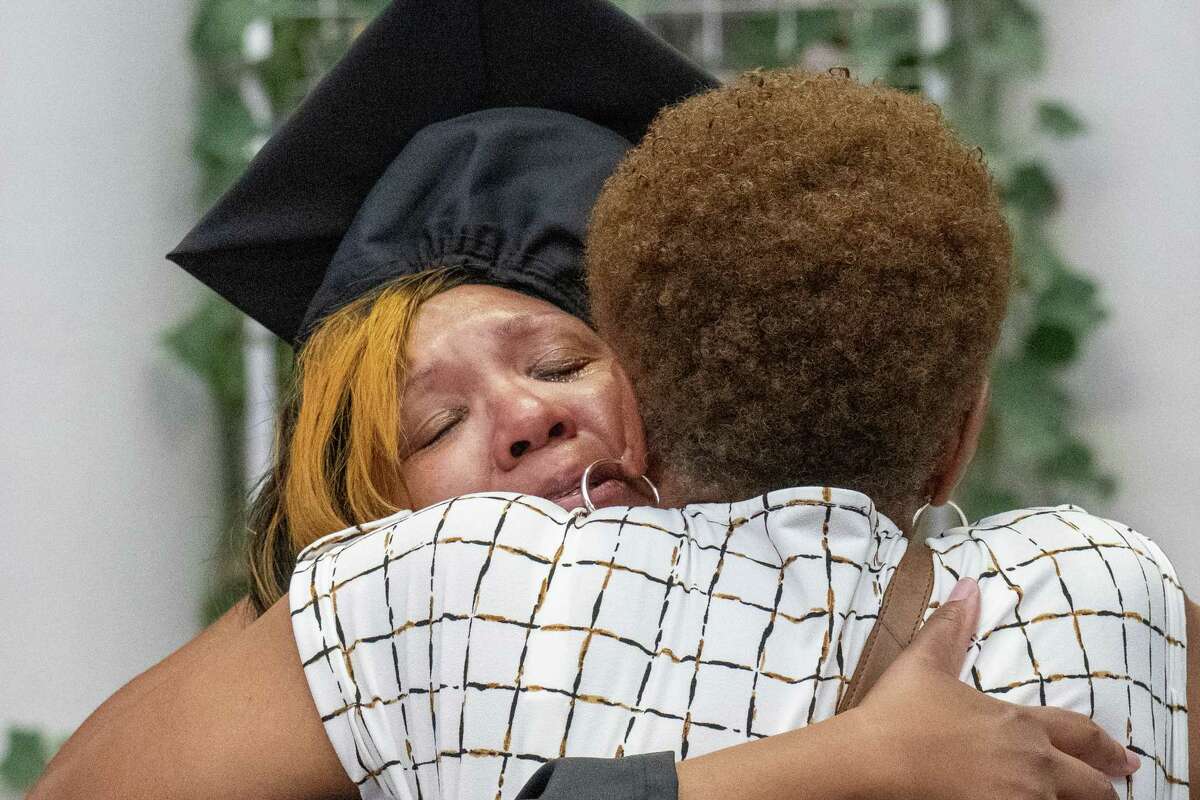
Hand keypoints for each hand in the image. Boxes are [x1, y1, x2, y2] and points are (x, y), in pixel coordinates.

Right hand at [849, 577, 1138, 799]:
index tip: (1125, 759)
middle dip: (1103, 788)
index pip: (1080, 734)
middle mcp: (1031, 765)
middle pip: (1090, 786)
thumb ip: (950, 626)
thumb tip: (968, 587)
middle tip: (1112, 790)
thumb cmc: (897, 713)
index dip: (1106, 747)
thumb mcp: (923, 662)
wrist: (871, 759)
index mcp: (1018, 725)